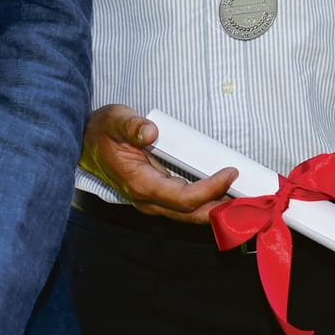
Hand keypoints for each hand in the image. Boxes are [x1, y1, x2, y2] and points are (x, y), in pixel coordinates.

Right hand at [81, 104, 236, 222]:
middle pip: (190, 214)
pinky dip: (208, 203)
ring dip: (217, 209)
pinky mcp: (158, 196)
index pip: (181, 197)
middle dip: (221, 209)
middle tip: (249, 197)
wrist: (85, 144)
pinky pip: (186, 207)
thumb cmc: (102, 132)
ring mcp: (153, 200)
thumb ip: (131, 125)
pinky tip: (226, 195)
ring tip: (244, 198)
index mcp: (139, 183)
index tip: (229, 172)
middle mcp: (147, 199)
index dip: (208, 189)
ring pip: (190, 214)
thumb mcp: (114, 119)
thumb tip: (150, 132)